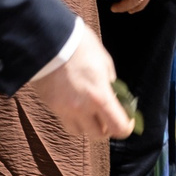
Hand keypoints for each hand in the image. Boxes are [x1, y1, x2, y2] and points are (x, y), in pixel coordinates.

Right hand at [24, 21, 127, 143]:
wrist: (48, 40)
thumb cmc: (80, 46)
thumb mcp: (105, 62)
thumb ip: (111, 83)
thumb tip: (115, 96)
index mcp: (100, 96)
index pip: (118, 127)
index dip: (126, 127)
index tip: (128, 120)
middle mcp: (82, 108)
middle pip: (99, 135)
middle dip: (106, 127)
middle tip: (108, 115)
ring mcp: (64, 109)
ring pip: (80, 132)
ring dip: (88, 126)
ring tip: (90, 111)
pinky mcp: (51, 106)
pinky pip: (65, 121)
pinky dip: (73, 119)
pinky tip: (75, 105)